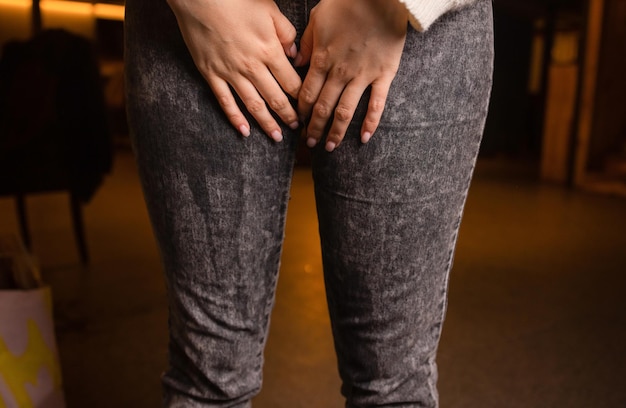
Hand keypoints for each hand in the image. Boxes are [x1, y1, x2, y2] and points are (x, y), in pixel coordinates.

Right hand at [167, 0, 301, 140]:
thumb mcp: (269, 9)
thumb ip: (286, 33)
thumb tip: (295, 55)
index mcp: (269, 50)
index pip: (292, 82)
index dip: (303, 98)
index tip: (309, 107)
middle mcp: (252, 67)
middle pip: (276, 99)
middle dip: (289, 116)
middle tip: (298, 128)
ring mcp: (230, 73)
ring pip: (253, 105)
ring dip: (267, 124)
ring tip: (277, 137)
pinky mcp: (211, 74)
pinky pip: (225, 102)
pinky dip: (235, 119)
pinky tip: (244, 132)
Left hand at [296, 0, 407, 150]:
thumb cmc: (348, 2)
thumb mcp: (318, 18)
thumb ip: (306, 42)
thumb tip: (297, 62)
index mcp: (321, 59)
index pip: (306, 93)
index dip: (301, 112)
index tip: (298, 123)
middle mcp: (339, 72)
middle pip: (322, 107)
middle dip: (314, 128)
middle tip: (309, 143)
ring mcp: (362, 75)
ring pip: (345, 111)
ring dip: (336, 132)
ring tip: (329, 147)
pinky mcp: (383, 75)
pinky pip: (377, 104)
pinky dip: (370, 123)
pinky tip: (363, 138)